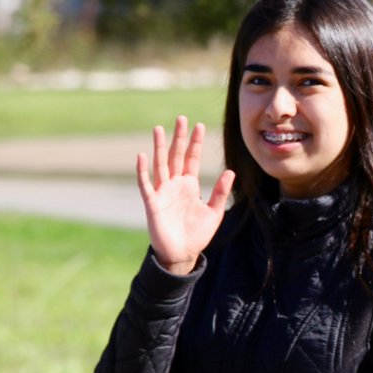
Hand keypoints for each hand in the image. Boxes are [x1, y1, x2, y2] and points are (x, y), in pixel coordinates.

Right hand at [136, 116, 234, 275]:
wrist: (182, 254)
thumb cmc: (197, 234)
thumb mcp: (214, 212)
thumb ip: (220, 192)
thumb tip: (230, 171)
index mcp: (189, 185)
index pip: (192, 159)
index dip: (195, 143)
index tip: (199, 125)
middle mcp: (175, 185)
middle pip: (176, 156)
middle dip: (179, 138)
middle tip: (182, 118)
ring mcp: (162, 192)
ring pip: (160, 164)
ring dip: (159, 147)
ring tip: (158, 129)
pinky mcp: (152, 203)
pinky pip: (146, 184)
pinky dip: (143, 170)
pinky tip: (142, 155)